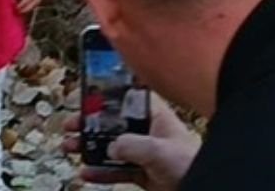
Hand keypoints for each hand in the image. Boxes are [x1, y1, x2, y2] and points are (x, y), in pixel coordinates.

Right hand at [65, 93, 200, 190]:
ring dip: (90, 148)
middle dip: (91, 123)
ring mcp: (145, 153)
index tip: (87, 93)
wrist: (204, 187)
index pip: (129, 97)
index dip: (109, 93)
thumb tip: (111, 146)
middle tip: (71, 124)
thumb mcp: (159, 150)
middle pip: (114, 122)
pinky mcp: (143, 174)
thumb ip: (132, 145)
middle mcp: (148, 132)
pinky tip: (86, 173)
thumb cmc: (190, 164)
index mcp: (156, 116)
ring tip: (70, 147)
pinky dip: (100, 172)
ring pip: (111, 147)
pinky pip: (116, 170)